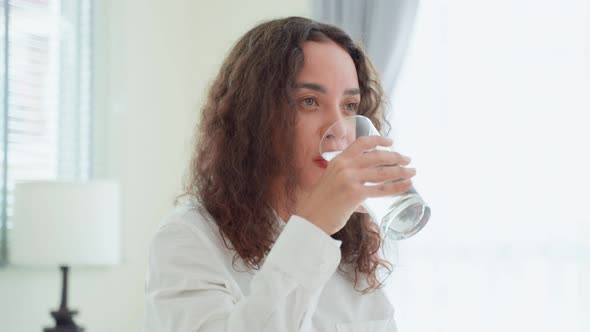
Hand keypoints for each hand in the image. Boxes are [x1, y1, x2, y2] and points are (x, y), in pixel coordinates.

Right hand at [296, 136, 415, 234]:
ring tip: (412, 172)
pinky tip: (406, 185)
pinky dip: (397, 187)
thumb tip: (367, 199)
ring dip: (401, 171)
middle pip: (377, 156)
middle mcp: (344, 166)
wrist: (310, 219)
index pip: (361, 143)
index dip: (378, 140)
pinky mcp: (356, 193)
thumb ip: (348, 184)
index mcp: (338, 160)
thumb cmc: (320, 205)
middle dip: (396, 157)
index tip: (391, 141)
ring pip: (383, 172)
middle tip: (407, 159)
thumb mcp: (331, 183)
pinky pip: (382, 189)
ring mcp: (350, 179)